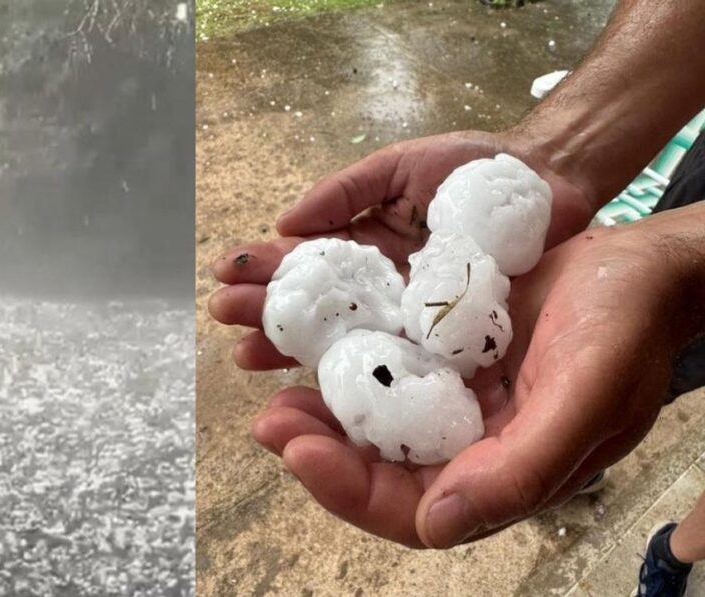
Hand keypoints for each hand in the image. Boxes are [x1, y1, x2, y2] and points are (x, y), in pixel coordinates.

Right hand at [209, 131, 594, 370]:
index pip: (305, 262)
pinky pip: (397, 359)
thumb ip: (345, 190)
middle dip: (267, 312)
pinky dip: (357, 374)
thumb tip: (285, 223)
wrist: (549, 182)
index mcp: (365, 246)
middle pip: (314, 307)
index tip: (224, 275)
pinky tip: (316, 384)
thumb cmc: (474, 168)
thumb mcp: (401, 166)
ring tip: (248, 355)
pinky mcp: (444, 342)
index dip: (265, 269)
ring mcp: (409, 318)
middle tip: (225, 320)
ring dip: (293, 347)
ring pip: (344, 339)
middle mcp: (379, 288)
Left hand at [252, 212, 702, 547]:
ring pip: (374, 426)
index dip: (350, 491)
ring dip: (323, 415)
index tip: (298, 452)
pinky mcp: (443, 360)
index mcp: (504, 473)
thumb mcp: (585, 399)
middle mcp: (471, 447)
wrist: (642, 266)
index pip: (412, 510)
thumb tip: (436, 524)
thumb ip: (520, 470)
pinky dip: (347, 369)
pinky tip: (312, 351)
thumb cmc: (627, 329)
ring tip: (276, 395)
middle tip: (269, 423)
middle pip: (379, 472)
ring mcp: (455, 403)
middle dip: (319, 454)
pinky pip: (385, 374)